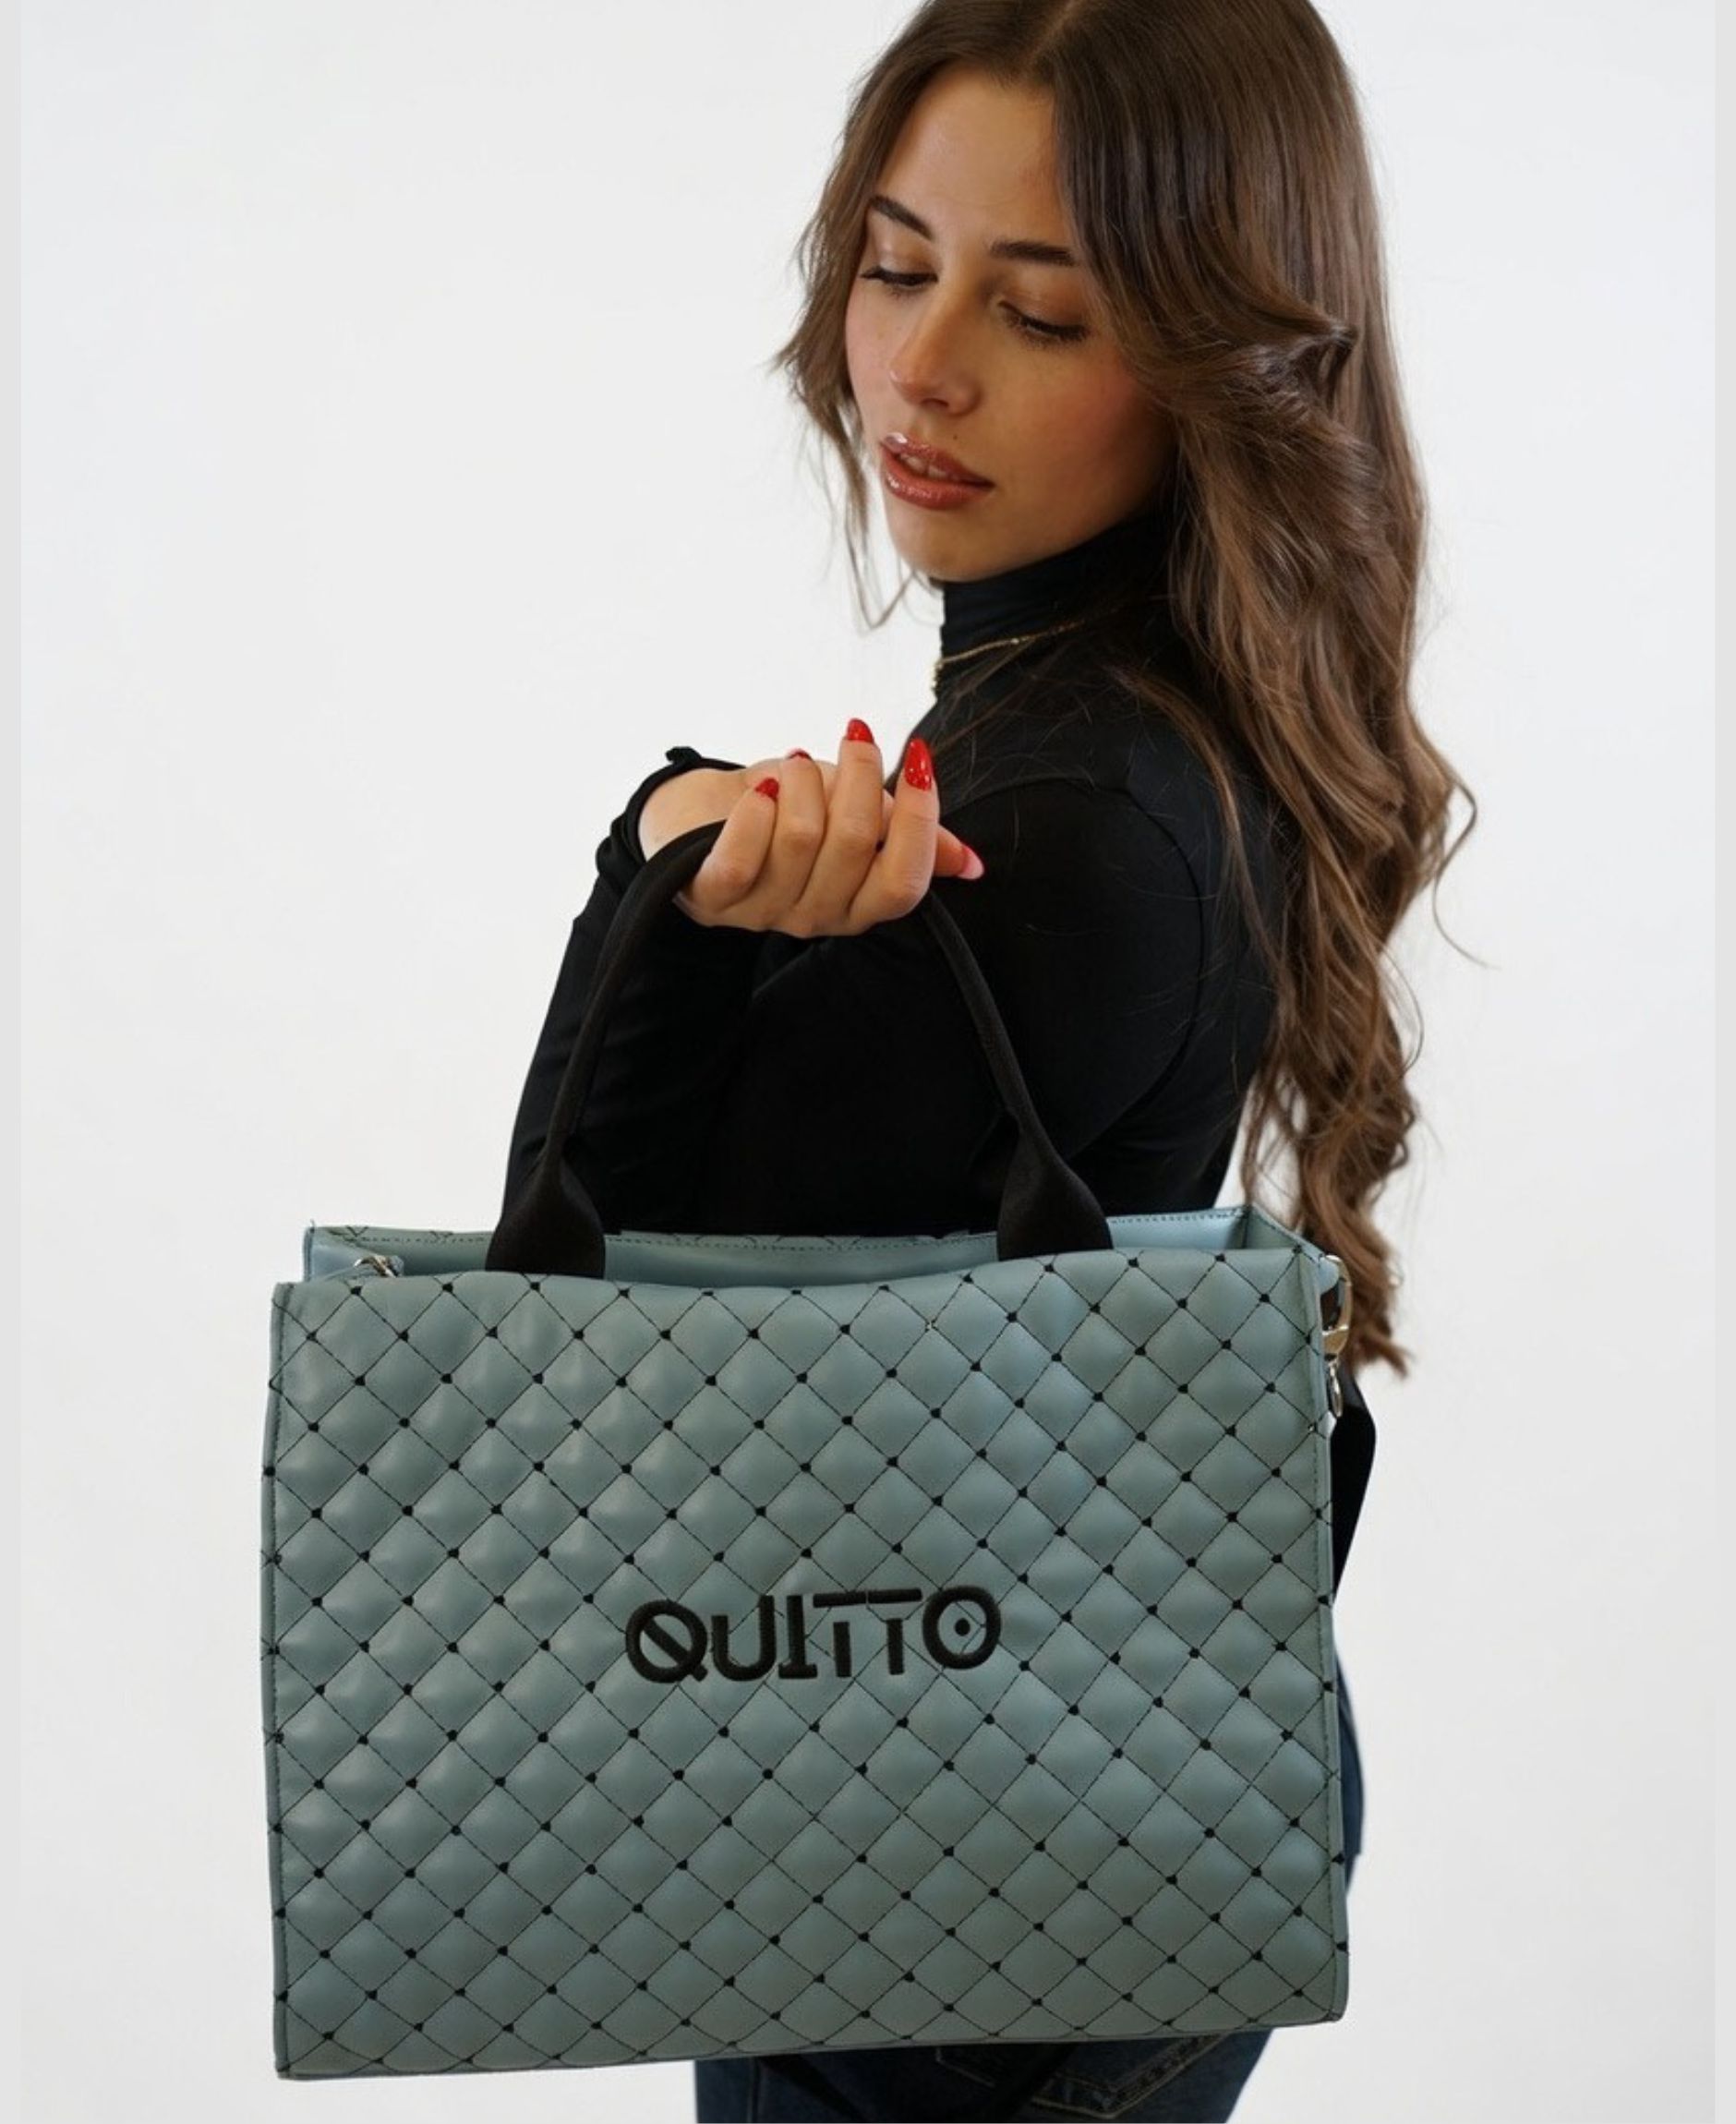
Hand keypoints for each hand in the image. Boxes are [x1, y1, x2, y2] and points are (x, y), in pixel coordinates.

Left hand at [654, 728, 983, 936]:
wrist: (698, 814)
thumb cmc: (784, 812)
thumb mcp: (856, 816)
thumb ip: (909, 837)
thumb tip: (970, 863)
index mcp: (858, 905)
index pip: (906, 882)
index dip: (921, 818)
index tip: (919, 756)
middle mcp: (815, 917)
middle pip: (856, 844)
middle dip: (859, 773)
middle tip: (852, 737)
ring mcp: (762, 912)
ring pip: (803, 837)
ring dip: (804, 780)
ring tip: (794, 764)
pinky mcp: (710, 895)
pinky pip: (744, 856)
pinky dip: (756, 810)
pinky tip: (760, 788)